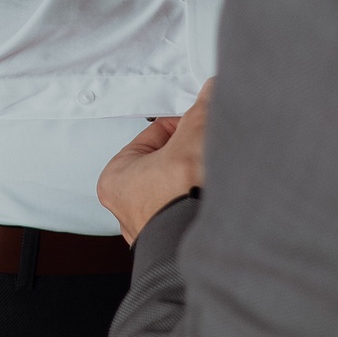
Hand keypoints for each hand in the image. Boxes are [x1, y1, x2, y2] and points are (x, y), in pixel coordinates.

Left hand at [98, 79, 213, 243]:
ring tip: (218, 171)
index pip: (152, 136)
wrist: (207, 246)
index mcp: (116, 180)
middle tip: (211, 146)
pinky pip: (192, 211)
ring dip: (202, 176)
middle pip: (168, 162)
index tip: (198, 122)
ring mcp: (154, 229)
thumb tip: (211, 90)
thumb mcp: (192, 138)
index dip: (181, 126)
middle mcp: (129, 208)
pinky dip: (207, 201)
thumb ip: (201, 111)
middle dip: (192, 153)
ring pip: (181, 187)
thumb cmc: (182, 201)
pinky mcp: (177, 243)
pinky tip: (221, 194)